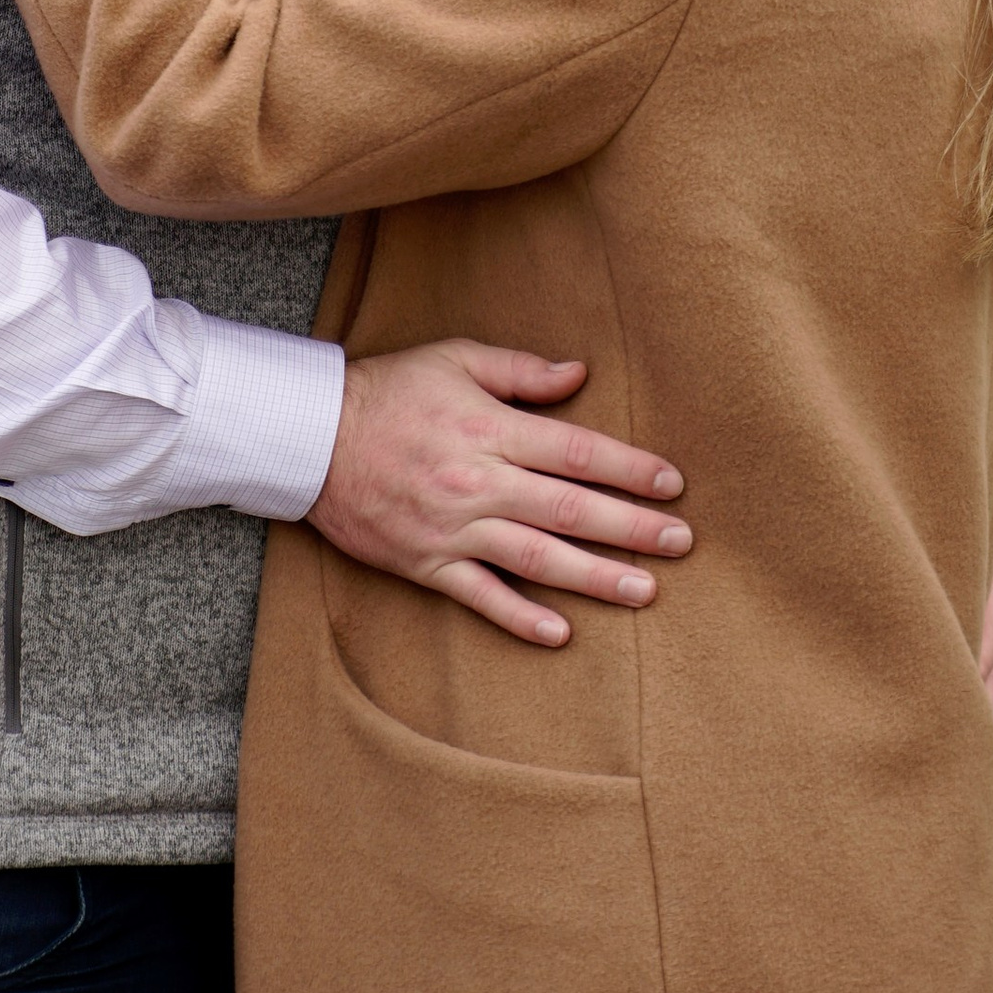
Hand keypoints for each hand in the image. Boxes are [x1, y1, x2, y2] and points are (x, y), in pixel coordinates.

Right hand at [309, 341, 690, 646]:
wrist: (310, 438)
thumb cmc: (389, 391)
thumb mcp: (455, 359)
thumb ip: (521, 370)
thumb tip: (581, 374)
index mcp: (490, 429)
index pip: (578, 452)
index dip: (631, 469)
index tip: (672, 484)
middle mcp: (479, 482)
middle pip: (571, 509)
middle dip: (633, 528)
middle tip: (682, 543)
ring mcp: (453, 529)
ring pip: (538, 559)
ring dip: (596, 577)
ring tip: (645, 590)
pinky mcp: (426, 563)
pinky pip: (480, 597)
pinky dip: (520, 617)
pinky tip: (561, 633)